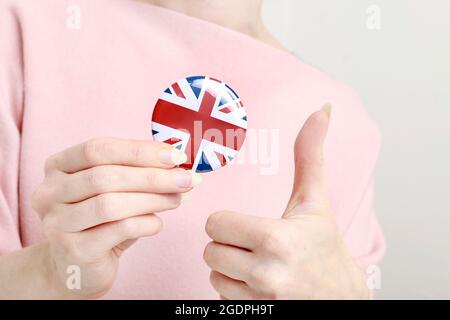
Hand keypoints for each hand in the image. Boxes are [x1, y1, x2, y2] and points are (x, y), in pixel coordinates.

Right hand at [32, 138, 200, 298]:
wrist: (76, 266)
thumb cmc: (99, 222)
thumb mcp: (113, 191)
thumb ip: (137, 174)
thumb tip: (178, 165)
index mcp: (58, 167)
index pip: (98, 149)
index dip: (139, 150)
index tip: (174, 156)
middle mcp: (49, 192)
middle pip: (105, 176)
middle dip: (153, 176)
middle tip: (186, 179)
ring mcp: (57, 223)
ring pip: (110, 204)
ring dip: (153, 199)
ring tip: (178, 199)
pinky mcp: (74, 250)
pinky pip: (118, 230)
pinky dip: (146, 223)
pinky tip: (158, 223)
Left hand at [203, 106, 369, 299]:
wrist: (342, 296)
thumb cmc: (325, 246)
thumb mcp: (315, 201)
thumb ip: (310, 155)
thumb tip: (322, 109)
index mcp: (275, 239)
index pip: (216, 223)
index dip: (229, 221)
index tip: (249, 224)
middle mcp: (266, 273)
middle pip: (210, 249)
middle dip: (228, 243)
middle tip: (254, 242)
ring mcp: (260, 300)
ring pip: (214, 273)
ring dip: (229, 266)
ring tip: (258, 262)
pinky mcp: (256, 314)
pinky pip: (221, 295)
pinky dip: (233, 287)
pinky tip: (257, 281)